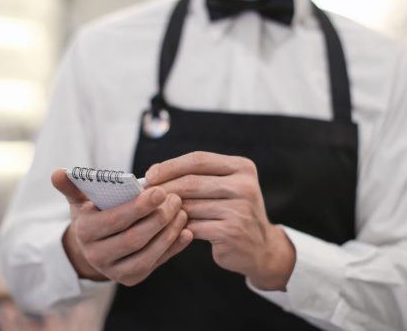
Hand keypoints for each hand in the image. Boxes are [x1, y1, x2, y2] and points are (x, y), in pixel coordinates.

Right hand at [51, 169, 192, 285]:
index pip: (114, 220)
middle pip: (134, 239)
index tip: (160, 191)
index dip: (139, 207)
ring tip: (182, 212)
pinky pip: (156, 264)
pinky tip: (186, 231)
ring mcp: (115, 271)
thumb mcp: (80, 200)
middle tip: (176, 198)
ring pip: (147, 255)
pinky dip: (174, 248)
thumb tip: (57, 173)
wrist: (93, 247)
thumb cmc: (92, 215)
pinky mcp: (131, 279)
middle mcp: (97, 255)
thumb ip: (72, 186)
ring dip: (169, 233)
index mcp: (84, 232)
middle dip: (158, 218)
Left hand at [146, 152, 295, 290]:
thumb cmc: (234, 213)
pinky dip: (177, 228)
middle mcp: (244, 186)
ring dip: (167, 210)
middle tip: (145, 195)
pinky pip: (193, 226)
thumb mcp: (226, 187)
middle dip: (164, 188)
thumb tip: (154, 175)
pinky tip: (169, 229)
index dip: (171, 165)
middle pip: (192, 182)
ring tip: (153, 212)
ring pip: (190, 205)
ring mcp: (240, 209)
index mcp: (242, 167)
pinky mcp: (231, 232)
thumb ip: (199, 178)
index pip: (199, 160)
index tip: (150, 174)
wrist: (260, 247)